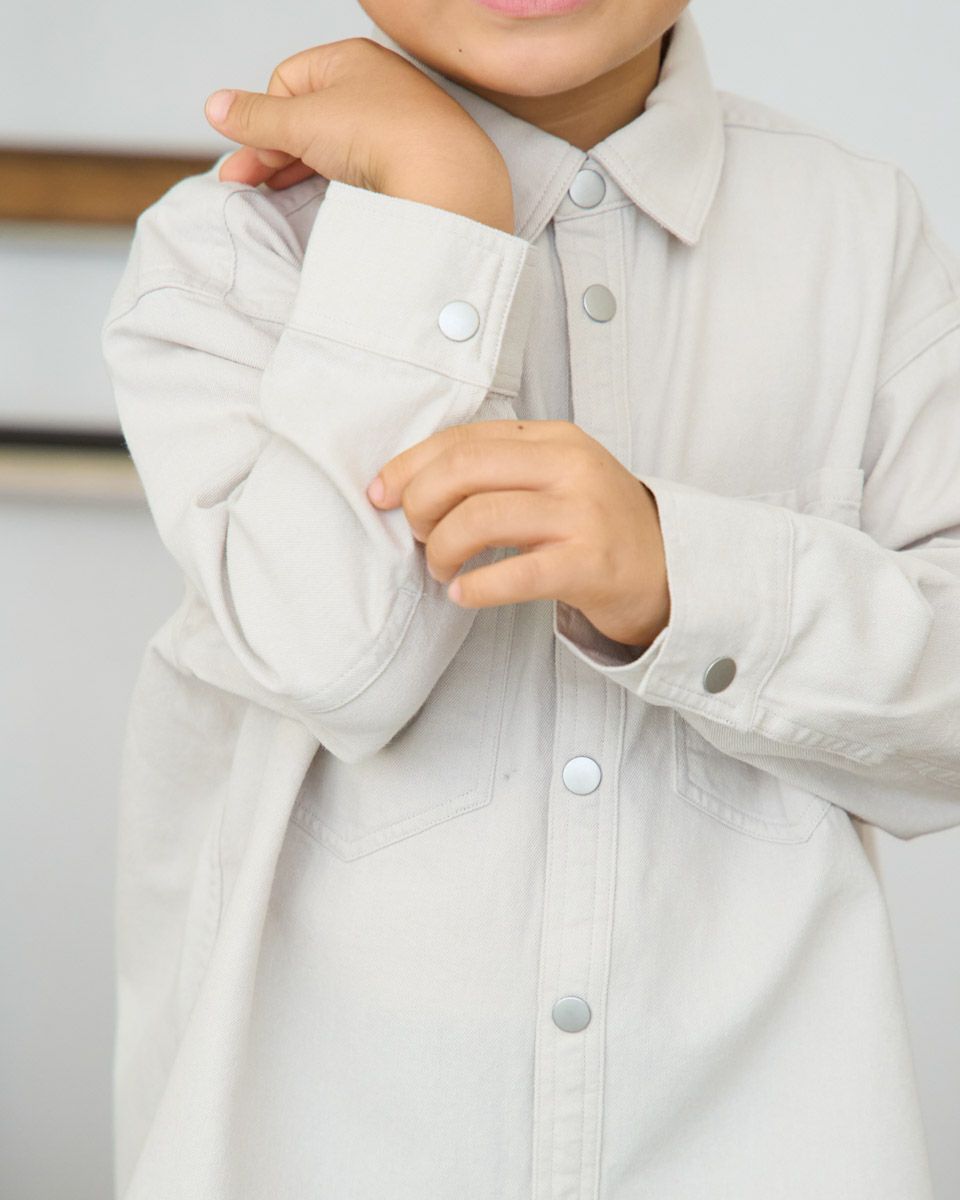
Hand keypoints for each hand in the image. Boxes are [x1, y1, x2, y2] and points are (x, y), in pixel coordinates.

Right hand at [203, 38, 514, 232]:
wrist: (448, 181)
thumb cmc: (381, 137)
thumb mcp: (303, 123)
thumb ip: (254, 117)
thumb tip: (215, 106)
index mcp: (350, 59)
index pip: (286, 81)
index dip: (267, 119)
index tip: (257, 154)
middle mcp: (377, 84)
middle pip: (308, 116)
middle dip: (272, 149)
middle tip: (243, 184)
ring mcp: (397, 123)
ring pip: (334, 144)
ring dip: (302, 168)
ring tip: (276, 196)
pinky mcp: (413, 161)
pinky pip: (363, 168)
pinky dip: (340, 183)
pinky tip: (330, 200)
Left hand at [366, 419, 670, 649]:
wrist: (671, 571)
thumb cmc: (597, 526)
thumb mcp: (557, 477)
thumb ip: (500, 468)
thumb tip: (412, 481)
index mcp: (554, 439)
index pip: (464, 438)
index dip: (410, 464)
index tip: (381, 493)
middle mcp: (569, 467)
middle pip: (463, 470)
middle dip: (420, 504)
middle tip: (418, 534)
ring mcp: (582, 514)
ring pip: (479, 518)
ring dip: (443, 549)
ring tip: (442, 568)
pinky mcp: (589, 565)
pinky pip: (514, 573)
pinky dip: (475, 587)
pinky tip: (462, 594)